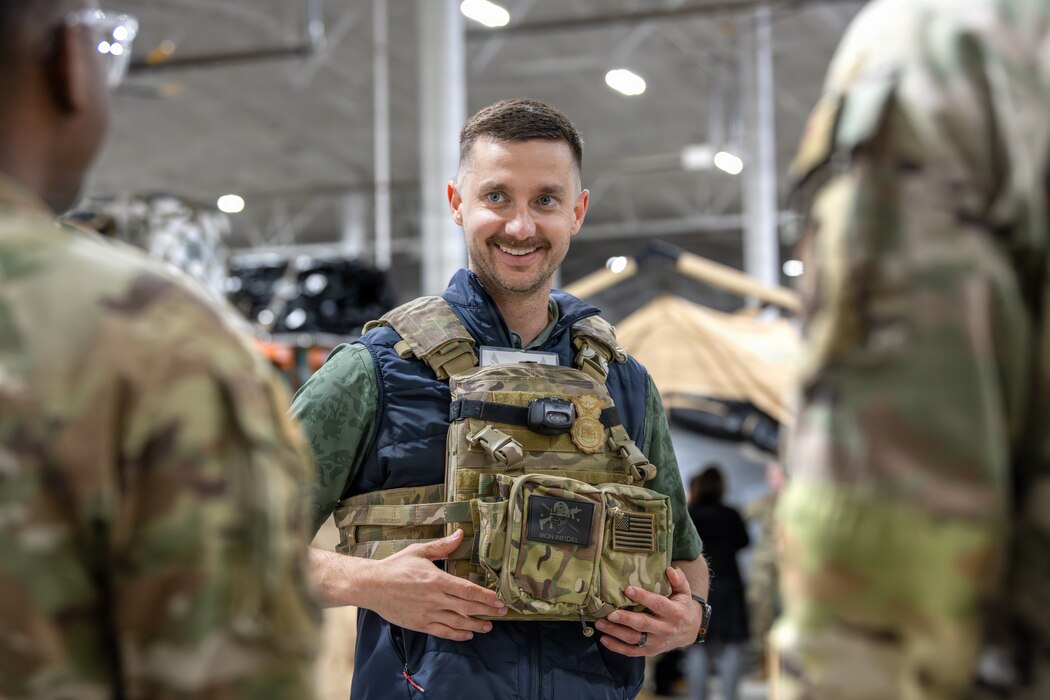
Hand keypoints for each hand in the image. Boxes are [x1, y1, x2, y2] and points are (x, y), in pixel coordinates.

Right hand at [363, 529, 507, 640]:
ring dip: (476, 625)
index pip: (467, 590)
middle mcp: (435, 598)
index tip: (498, 599)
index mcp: (437, 579)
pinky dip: (457, 635)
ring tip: (488, 626)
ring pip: (458, 623)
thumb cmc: (395, 566)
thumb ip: (442, 546)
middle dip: (487, 611)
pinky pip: (443, 632)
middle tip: (502, 613)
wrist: (372, 586)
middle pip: (467, 607)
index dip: (485, 596)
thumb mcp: (419, 552)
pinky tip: (467, 634)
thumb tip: (460, 534)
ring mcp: (428, 613)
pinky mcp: (420, 624)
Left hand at [594, 566, 698, 656]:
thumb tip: (670, 569)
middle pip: (643, 624)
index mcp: (674, 613)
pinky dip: (617, 647)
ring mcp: (657, 642)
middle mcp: (666, 629)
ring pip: (634, 638)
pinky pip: (632, 651)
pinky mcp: (650, 651)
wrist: (690, 631)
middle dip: (625, 619)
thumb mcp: (684, 592)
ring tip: (600, 623)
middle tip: (610, 613)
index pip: (658, 604)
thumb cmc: (682, 607)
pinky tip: (604, 639)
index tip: (627, 589)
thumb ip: (679, 581)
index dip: (643, 597)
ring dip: (616, 632)